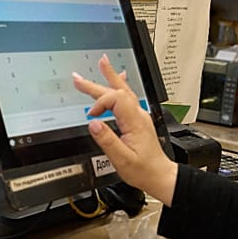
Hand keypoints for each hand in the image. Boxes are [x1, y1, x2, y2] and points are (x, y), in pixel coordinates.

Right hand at [73, 54, 178, 206]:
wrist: (159, 175)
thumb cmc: (143, 170)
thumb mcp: (122, 159)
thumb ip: (107, 140)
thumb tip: (93, 123)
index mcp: (134, 122)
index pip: (115, 100)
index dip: (100, 104)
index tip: (91, 116)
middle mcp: (138, 115)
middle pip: (117, 91)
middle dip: (96, 84)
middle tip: (78, 77)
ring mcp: (139, 116)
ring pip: (124, 91)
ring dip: (110, 77)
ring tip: (102, 63)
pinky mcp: (138, 120)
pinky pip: (128, 97)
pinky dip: (120, 86)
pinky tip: (119, 76)